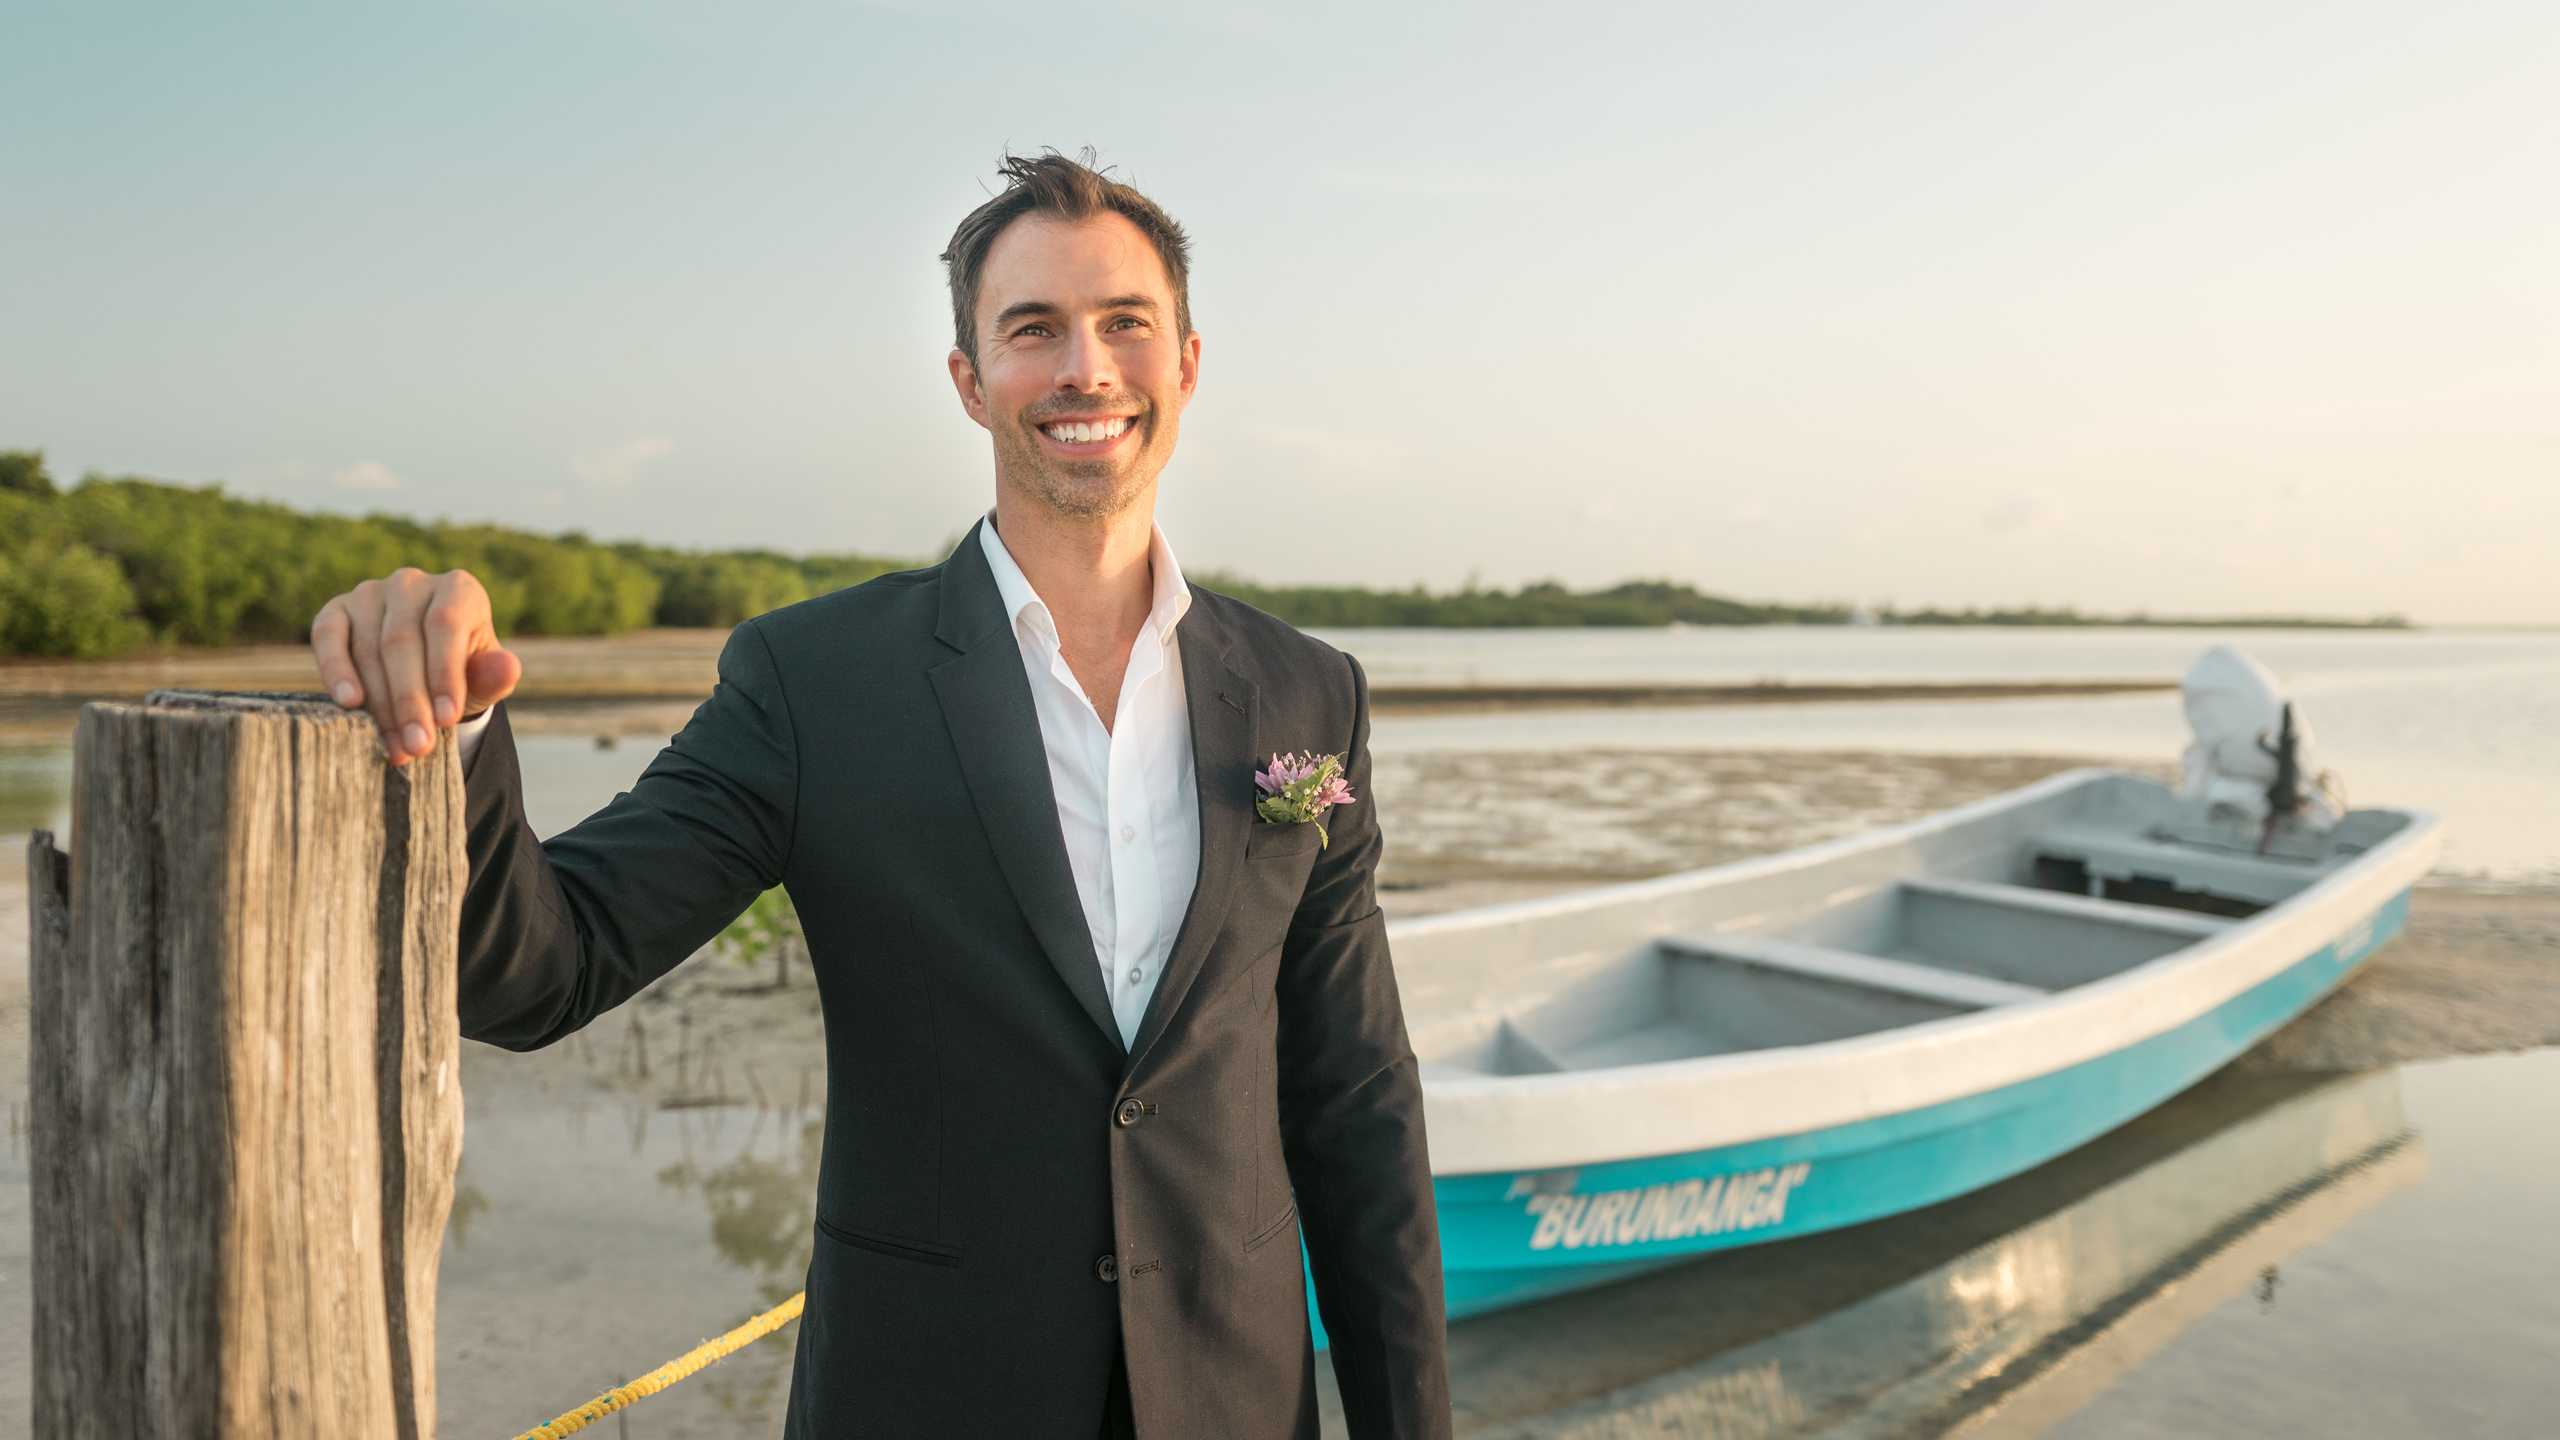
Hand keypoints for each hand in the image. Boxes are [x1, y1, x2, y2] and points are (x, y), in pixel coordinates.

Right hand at [311, 568, 521, 765]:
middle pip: (403, 641)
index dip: (444, 674)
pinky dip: (335, 670)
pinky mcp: (336, 610)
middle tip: (417, 746)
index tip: (447, 720)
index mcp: (458, 589)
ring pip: (368, 648)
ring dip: (379, 703)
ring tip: (394, 746)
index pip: (446, 625)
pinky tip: (349, 703)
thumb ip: (494, 675)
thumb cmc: (461, 671)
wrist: (425, 669)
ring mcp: (370, 592)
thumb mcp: (484, 677)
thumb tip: (509, 667)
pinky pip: (328, 637)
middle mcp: (412, 582)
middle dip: (410, 701)